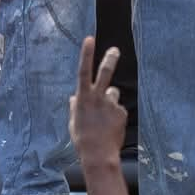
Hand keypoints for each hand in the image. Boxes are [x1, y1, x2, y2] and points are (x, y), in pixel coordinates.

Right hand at [69, 37, 126, 171]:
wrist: (99, 155)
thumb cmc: (82, 139)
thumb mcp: (73, 122)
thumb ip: (75, 107)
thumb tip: (74, 98)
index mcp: (83, 98)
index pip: (83, 71)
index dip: (86, 54)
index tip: (89, 39)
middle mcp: (98, 97)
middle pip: (105, 73)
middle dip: (110, 59)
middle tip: (115, 50)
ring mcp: (111, 104)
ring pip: (113, 95)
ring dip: (110, 101)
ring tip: (105, 119)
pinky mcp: (121, 112)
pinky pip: (118, 109)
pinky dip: (115, 115)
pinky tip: (111, 127)